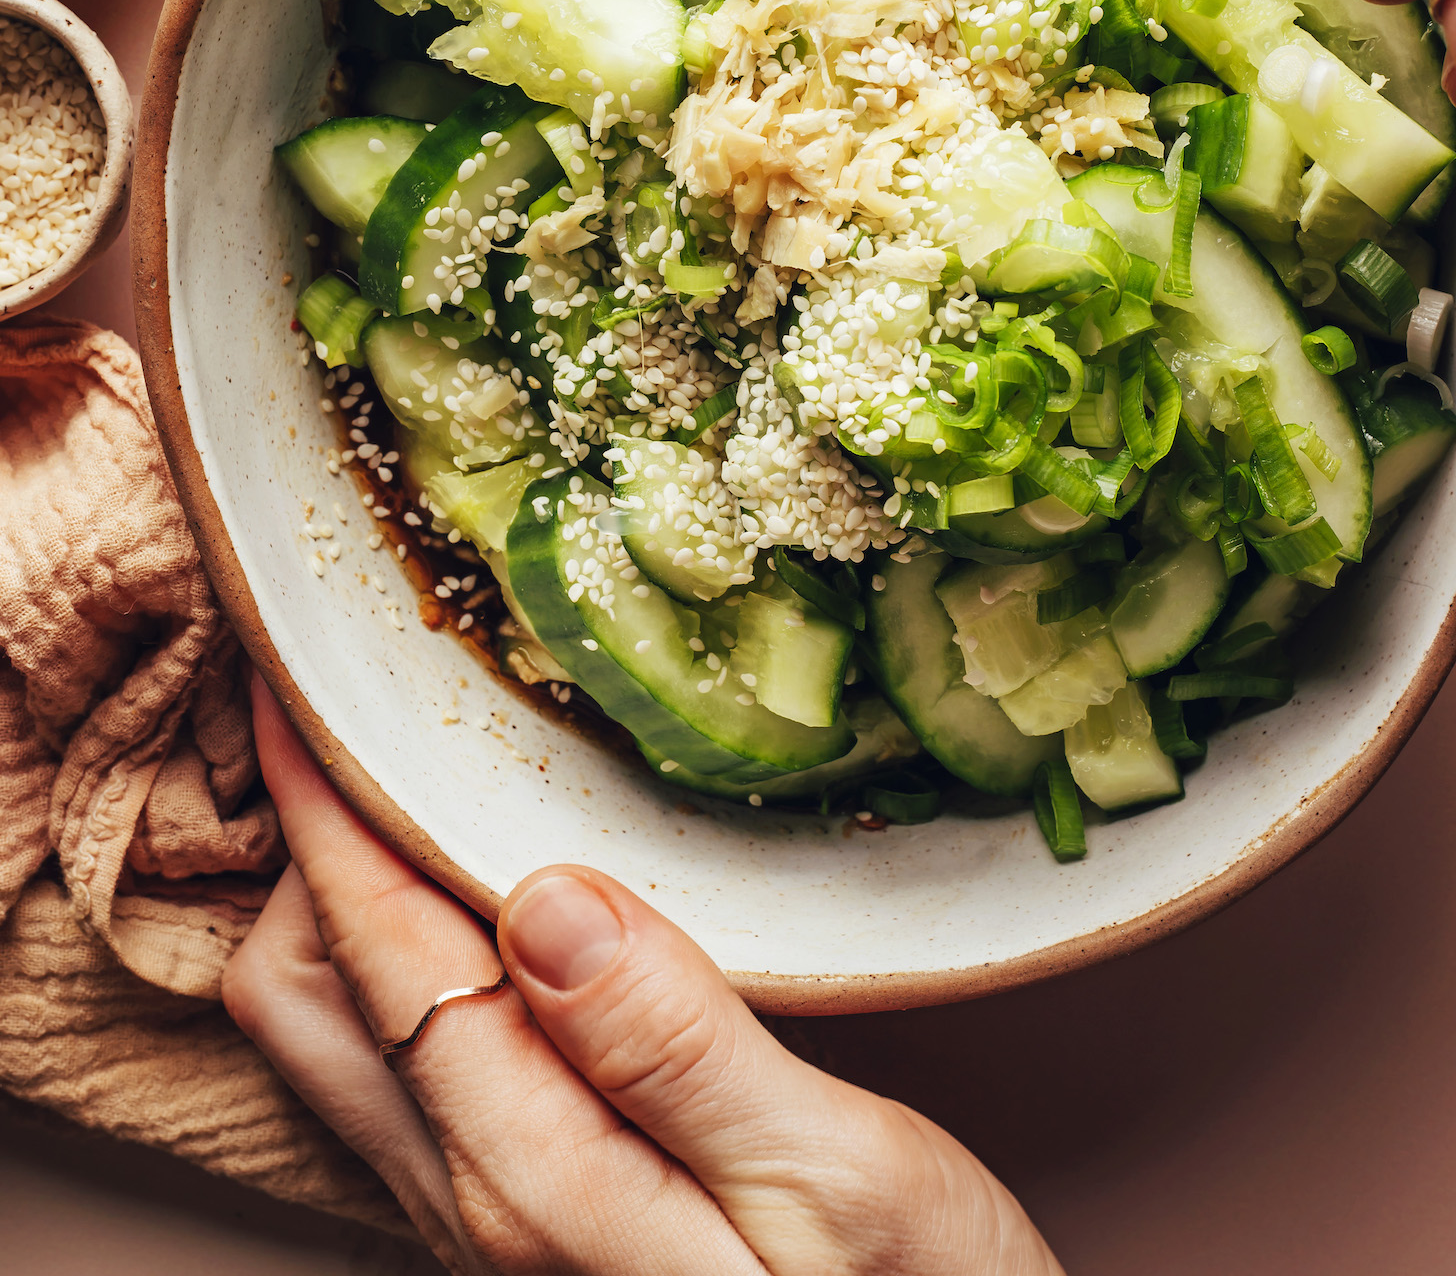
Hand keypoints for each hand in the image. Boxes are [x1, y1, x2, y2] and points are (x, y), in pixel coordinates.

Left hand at [223, 676, 1062, 1275]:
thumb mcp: (836, 1177)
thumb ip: (674, 1046)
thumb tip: (543, 899)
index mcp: (538, 1177)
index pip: (380, 955)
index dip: (328, 812)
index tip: (303, 688)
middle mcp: (481, 1206)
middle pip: (306, 999)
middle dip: (307, 849)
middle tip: (350, 716)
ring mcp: (494, 1226)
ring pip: (340, 1039)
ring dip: (344, 904)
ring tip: (397, 783)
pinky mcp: (532, 1228)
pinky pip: (405, 1073)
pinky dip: (399, 965)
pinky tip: (475, 902)